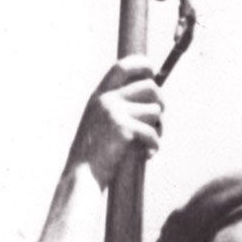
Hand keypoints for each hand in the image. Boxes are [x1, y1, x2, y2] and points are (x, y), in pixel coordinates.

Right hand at [67, 58, 162, 189]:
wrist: (81, 177)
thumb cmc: (94, 153)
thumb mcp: (99, 121)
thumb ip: (117, 105)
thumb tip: (151, 90)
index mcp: (98, 96)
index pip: (122, 66)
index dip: (141, 64)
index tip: (151, 70)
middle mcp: (105, 100)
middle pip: (150, 86)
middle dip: (161, 101)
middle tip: (159, 115)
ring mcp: (114, 113)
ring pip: (155, 110)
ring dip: (158, 128)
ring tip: (148, 141)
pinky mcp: (124, 128)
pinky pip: (153, 132)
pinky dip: (154, 145)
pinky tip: (147, 154)